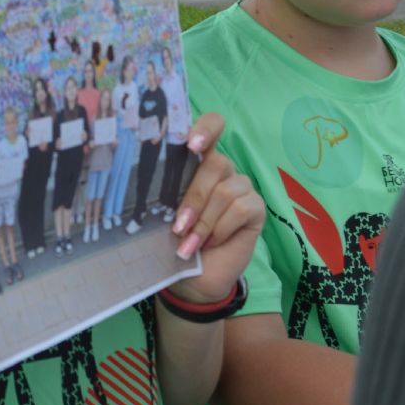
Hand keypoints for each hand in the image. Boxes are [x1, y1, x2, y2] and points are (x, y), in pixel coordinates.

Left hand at [166, 112, 263, 301]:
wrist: (192, 279)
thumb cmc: (173, 241)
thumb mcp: (163, 214)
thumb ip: (164, 192)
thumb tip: (149, 182)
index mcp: (197, 162)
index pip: (212, 125)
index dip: (206, 128)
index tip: (191, 145)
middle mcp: (222, 170)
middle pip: (215, 163)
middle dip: (194, 198)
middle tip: (178, 227)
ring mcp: (241, 188)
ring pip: (226, 190)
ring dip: (204, 222)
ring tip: (190, 245)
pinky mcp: (256, 208)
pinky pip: (242, 208)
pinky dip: (222, 229)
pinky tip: (212, 243)